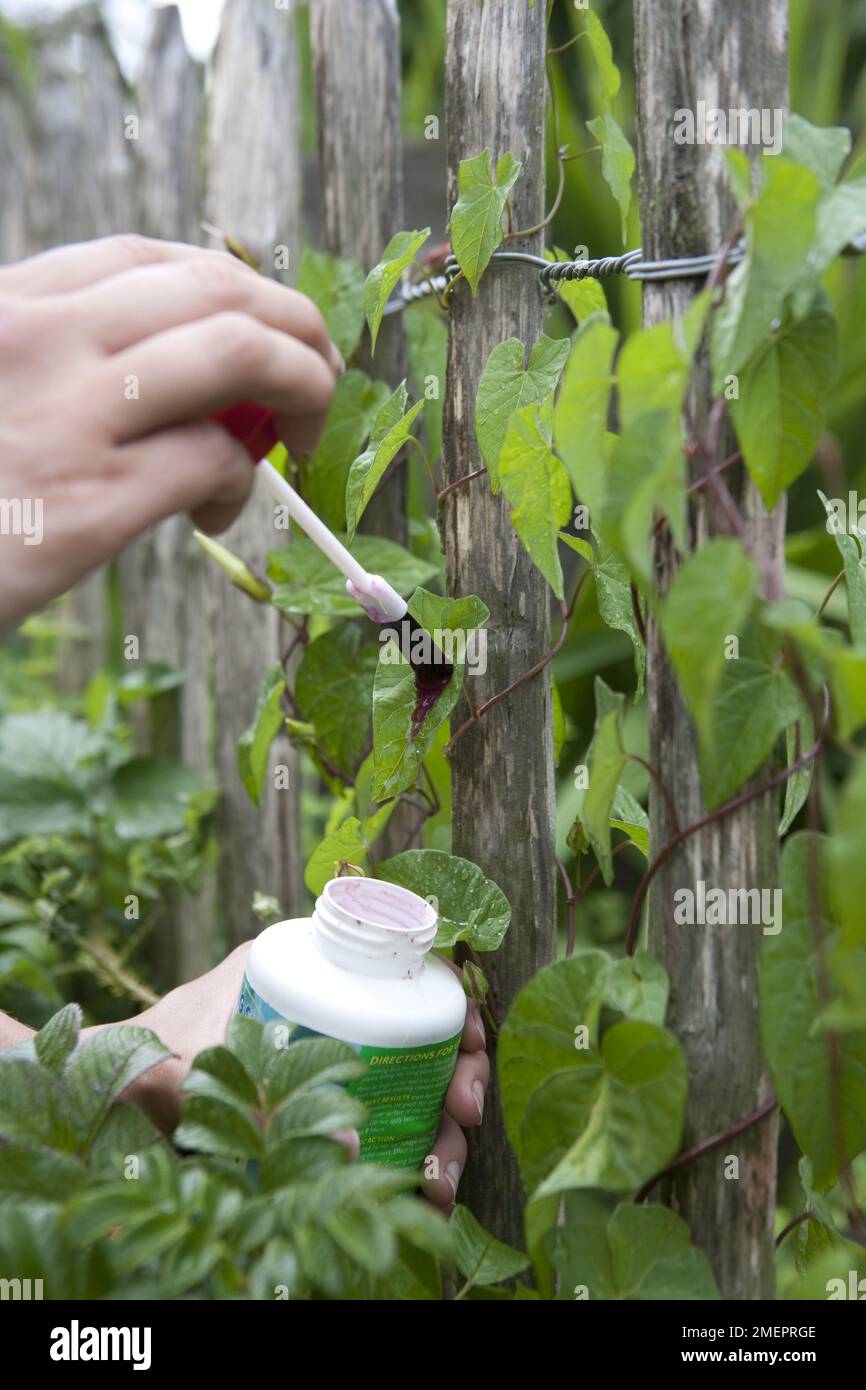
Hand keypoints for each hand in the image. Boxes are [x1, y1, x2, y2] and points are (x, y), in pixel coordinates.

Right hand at [0, 234, 339, 632]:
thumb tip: (167, 370)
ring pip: (235, 354)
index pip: (147, 258)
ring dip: (301, 385)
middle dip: (294, 326)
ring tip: (304, 430)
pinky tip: (222, 507)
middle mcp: (41, 342)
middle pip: (214, 289)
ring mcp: (67, 419)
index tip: (260, 325)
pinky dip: (243, 480)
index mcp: (9, 306)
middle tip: (316, 375)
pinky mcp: (88, 505)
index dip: (230, 285)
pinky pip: (212, 461)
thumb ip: (57, 362)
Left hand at [114, 944, 489, 1212]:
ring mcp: (332, 1053)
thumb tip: (354, 1141)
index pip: (401, 967)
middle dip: (459, 1072)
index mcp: (302, 964)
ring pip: (413, 1082)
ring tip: (443, 1176)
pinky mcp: (326, 1104)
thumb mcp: (187, 1063)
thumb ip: (248, 1096)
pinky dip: (410, 1154)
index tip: (470, 1043)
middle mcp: (327, 1002)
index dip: (452, 1002)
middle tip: (466, 1113)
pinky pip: (388, 1122)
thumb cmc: (143, 1058)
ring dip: (441, 1126)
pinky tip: (421, 1192)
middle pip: (421, 1029)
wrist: (108, 1088)